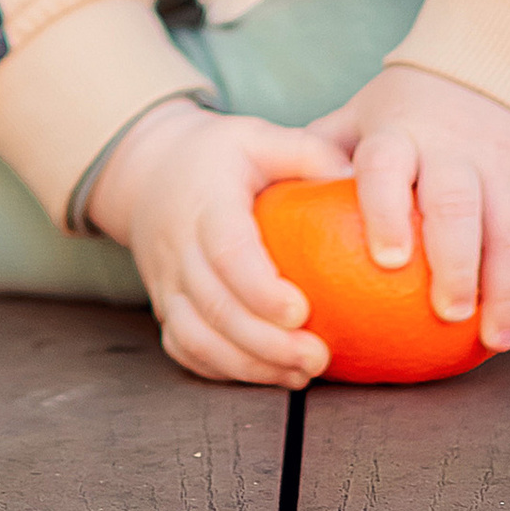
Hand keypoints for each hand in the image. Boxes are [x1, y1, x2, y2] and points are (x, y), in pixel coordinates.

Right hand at [83, 96, 348, 386]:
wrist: (147, 170)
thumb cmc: (217, 155)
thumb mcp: (257, 136)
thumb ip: (307, 153)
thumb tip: (362, 183)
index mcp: (205, 203)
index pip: (226, 252)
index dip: (259, 288)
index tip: (301, 312)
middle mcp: (179, 247)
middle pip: (214, 306)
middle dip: (266, 342)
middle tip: (318, 357)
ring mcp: (166, 282)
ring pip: (196, 337)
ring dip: (248, 365)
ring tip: (301, 374)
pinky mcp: (164, 306)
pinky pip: (185, 349)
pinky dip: (222, 370)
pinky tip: (267, 375)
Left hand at [307, 64, 509, 353]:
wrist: (481, 73)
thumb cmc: (401, 118)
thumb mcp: (356, 120)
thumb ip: (317, 161)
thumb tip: (267, 219)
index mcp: (398, 133)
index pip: (387, 166)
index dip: (387, 209)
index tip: (389, 259)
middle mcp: (453, 147)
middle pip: (458, 203)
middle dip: (457, 261)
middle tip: (448, 314)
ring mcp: (502, 163)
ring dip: (509, 284)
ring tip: (495, 337)